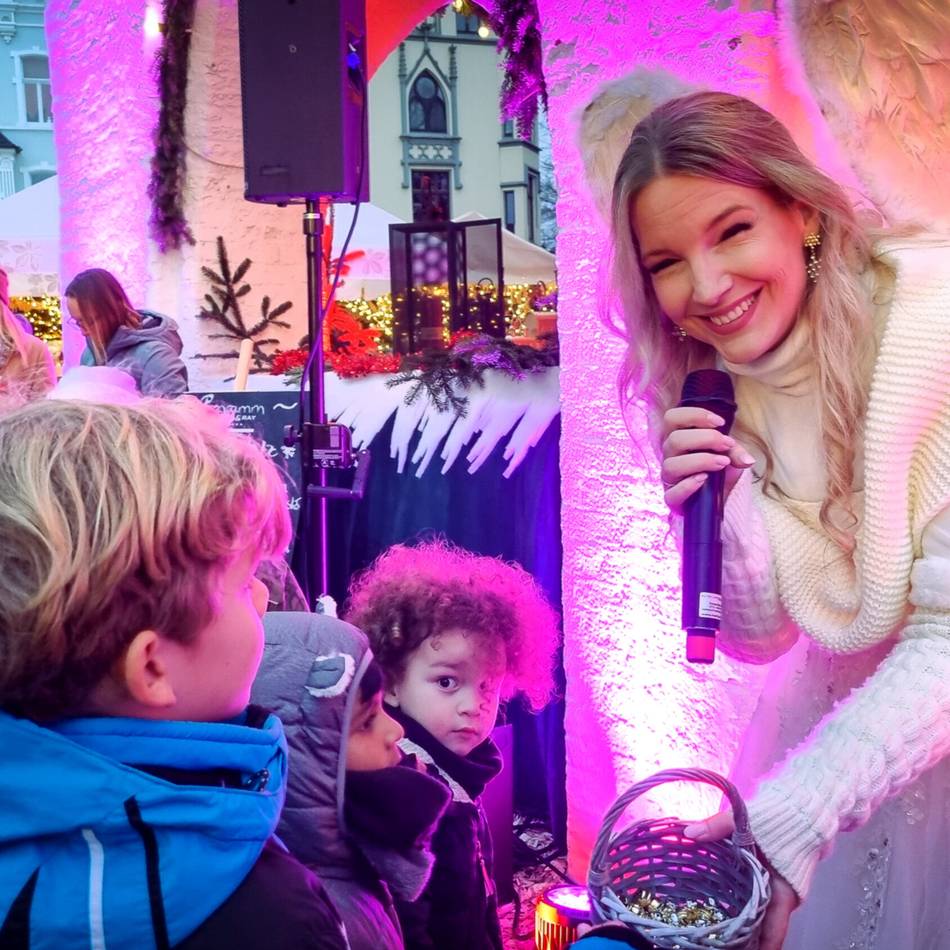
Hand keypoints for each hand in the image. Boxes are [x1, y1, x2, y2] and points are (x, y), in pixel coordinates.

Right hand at [659, 406, 755, 513]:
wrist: (716, 500)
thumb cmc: (717, 471)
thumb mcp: (729, 456)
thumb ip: (735, 452)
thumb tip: (747, 460)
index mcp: (678, 438)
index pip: (672, 418)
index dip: (694, 416)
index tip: (720, 422)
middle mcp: (670, 456)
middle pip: (674, 440)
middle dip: (705, 438)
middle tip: (727, 444)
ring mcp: (669, 478)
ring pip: (672, 465)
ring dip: (700, 461)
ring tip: (723, 463)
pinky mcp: (672, 499)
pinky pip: (672, 494)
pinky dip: (688, 486)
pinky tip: (704, 480)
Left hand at [684, 810, 799, 949]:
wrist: (807, 806)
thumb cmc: (781, 817)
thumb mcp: (747, 819)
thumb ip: (718, 826)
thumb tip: (688, 833)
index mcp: (783, 890)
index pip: (774, 933)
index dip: (760, 948)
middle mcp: (785, 896)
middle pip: (765, 928)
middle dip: (746, 940)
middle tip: (721, 945)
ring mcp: (781, 889)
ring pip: (763, 915)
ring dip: (746, 925)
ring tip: (720, 934)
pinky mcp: (776, 879)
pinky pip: (761, 901)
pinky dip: (747, 908)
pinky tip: (727, 908)